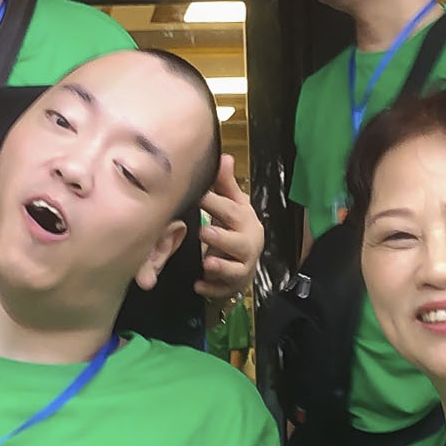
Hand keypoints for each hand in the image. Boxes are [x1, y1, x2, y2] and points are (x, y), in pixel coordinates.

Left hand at [195, 156, 263, 300]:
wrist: (247, 259)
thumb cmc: (235, 226)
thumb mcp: (233, 205)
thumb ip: (225, 184)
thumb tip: (223, 155)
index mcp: (246, 221)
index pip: (232, 211)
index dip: (215, 204)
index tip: (197, 196)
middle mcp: (248, 244)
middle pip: (238, 242)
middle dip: (222, 238)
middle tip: (204, 232)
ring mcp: (242, 266)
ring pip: (236, 269)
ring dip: (221, 267)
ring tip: (206, 263)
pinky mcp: (233, 286)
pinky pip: (224, 290)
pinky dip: (212, 289)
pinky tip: (198, 286)